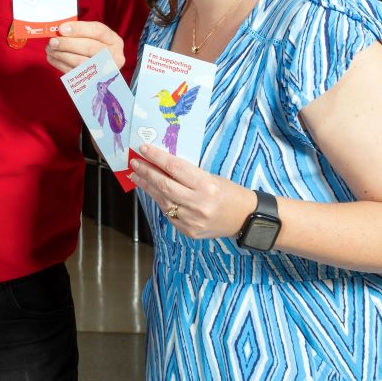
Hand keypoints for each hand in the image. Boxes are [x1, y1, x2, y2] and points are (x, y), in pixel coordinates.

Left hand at [46, 20, 126, 73]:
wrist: (100, 67)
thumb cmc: (94, 46)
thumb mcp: (92, 36)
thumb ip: (79, 31)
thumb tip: (59, 30)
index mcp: (114, 40)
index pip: (98, 31)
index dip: (78, 29)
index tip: (61, 28)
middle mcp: (114, 56)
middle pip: (90, 47)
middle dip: (68, 43)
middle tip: (52, 41)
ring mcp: (105, 71)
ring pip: (82, 62)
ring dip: (62, 55)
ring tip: (50, 49)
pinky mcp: (93, 81)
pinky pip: (75, 73)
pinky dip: (60, 65)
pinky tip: (52, 58)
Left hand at [129, 144, 254, 239]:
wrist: (247, 219)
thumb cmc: (230, 193)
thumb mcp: (212, 178)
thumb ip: (187, 174)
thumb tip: (161, 165)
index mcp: (207, 185)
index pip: (174, 167)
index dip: (156, 157)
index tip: (143, 149)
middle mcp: (199, 203)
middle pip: (163, 184)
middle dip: (146, 171)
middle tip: (134, 163)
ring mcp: (193, 220)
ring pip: (162, 200)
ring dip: (147, 187)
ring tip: (137, 176)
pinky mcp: (189, 231)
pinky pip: (169, 214)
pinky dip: (160, 202)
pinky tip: (154, 193)